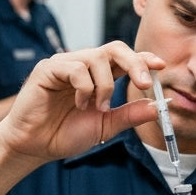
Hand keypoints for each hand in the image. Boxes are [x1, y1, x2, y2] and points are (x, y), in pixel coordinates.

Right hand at [0, 41, 164, 161]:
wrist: (35, 146)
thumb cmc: (64, 134)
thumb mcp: (105, 126)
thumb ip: (129, 115)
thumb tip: (156, 106)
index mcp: (98, 76)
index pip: (124, 59)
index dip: (143, 59)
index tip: (160, 66)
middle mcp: (83, 65)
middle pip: (114, 48)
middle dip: (134, 63)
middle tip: (143, 84)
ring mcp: (65, 64)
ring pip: (97, 58)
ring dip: (105, 86)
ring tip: (98, 108)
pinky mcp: (48, 69)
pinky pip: (75, 68)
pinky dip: (84, 88)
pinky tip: (79, 104)